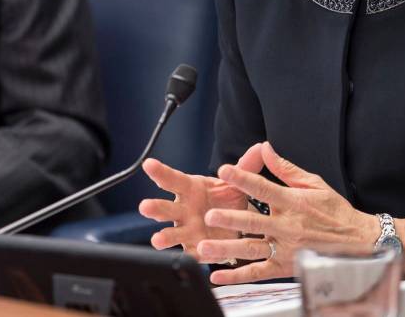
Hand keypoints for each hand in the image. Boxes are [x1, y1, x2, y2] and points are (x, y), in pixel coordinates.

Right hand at [138, 143, 264, 256]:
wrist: (233, 227)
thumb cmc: (226, 200)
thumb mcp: (235, 184)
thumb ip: (244, 168)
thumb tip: (260, 148)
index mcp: (190, 190)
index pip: (172, 179)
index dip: (160, 171)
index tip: (149, 164)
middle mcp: (183, 210)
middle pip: (166, 208)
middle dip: (155, 208)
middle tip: (145, 207)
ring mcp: (187, 231)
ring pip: (172, 233)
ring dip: (164, 236)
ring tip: (157, 240)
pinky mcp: (195, 249)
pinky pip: (191, 253)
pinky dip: (192, 255)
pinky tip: (190, 256)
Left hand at [201, 141, 378, 284]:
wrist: (359, 242)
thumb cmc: (335, 212)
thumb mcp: (314, 184)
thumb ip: (285, 168)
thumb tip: (265, 148)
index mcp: (293, 203)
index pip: (264, 188)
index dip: (243, 178)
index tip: (224, 171)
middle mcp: (288, 226)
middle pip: (254, 221)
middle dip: (231, 218)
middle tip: (210, 215)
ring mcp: (286, 249)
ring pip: (252, 249)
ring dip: (227, 249)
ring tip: (205, 248)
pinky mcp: (286, 267)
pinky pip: (258, 272)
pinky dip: (237, 276)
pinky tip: (218, 275)